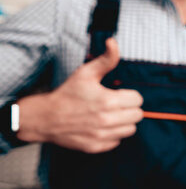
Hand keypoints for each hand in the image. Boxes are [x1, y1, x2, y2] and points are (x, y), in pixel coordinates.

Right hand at [17, 38, 143, 153]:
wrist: (45, 118)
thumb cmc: (67, 93)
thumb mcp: (86, 72)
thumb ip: (106, 59)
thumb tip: (113, 42)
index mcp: (108, 100)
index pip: (138, 100)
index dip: (129, 95)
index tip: (117, 93)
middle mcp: (107, 120)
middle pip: (138, 116)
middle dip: (129, 108)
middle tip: (115, 104)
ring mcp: (102, 135)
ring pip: (130, 130)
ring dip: (124, 122)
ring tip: (110, 115)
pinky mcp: (97, 147)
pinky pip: (117, 141)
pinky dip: (113, 134)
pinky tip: (102, 126)